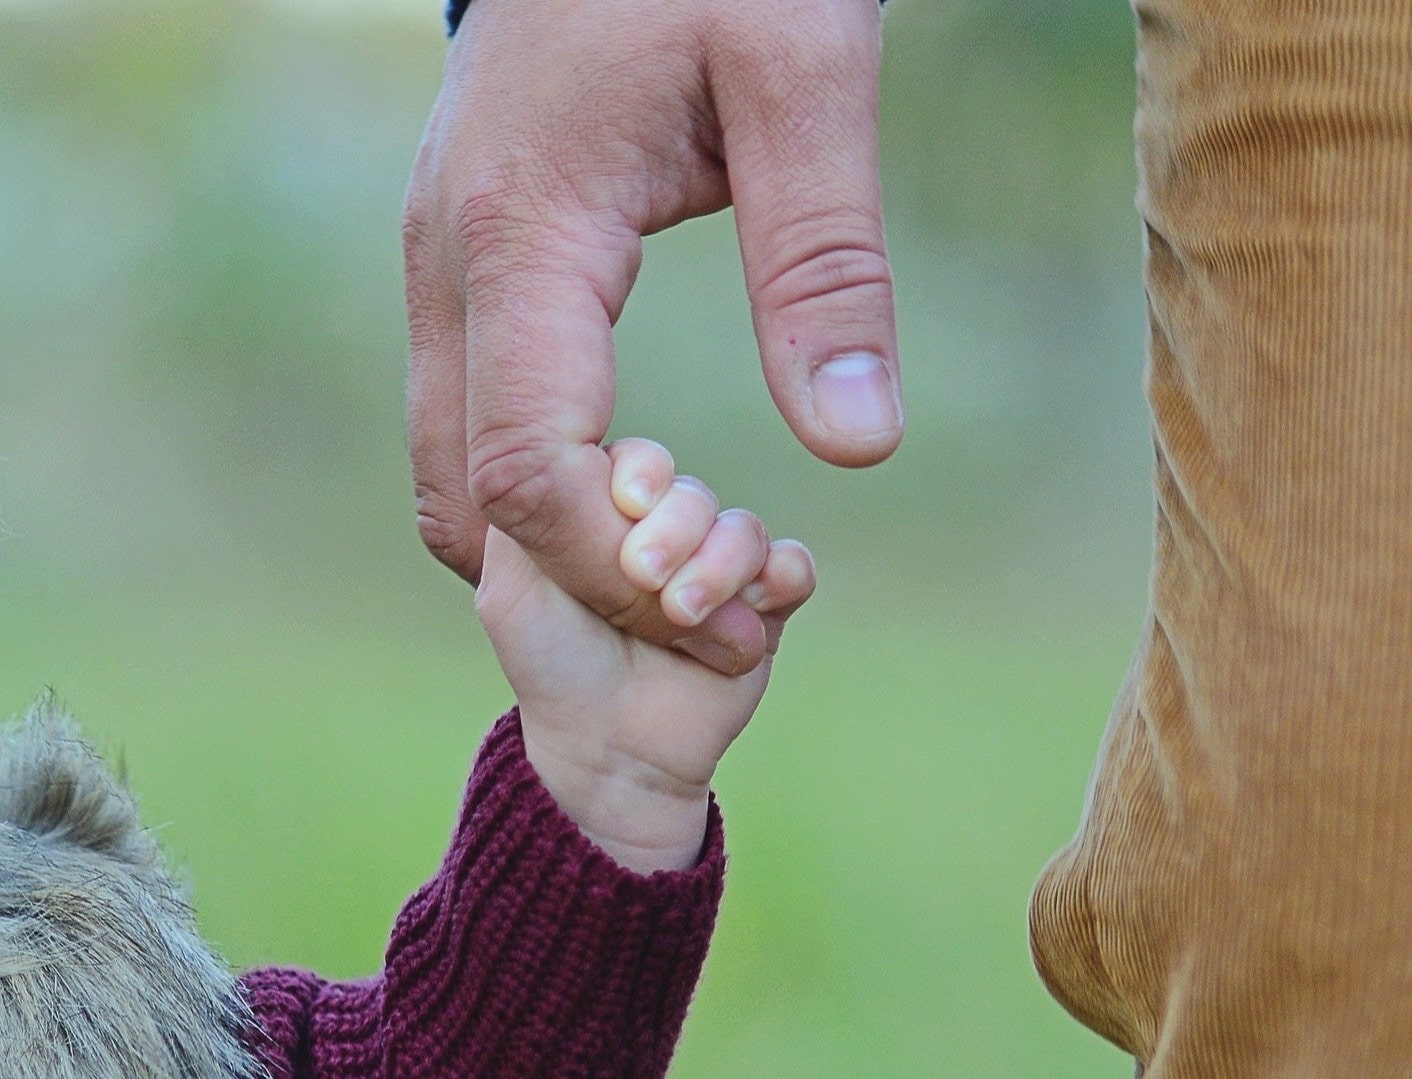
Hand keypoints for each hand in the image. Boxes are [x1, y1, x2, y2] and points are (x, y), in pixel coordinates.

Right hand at [405, 0, 898, 676]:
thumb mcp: (804, 81)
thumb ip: (826, 263)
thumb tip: (856, 445)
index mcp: (522, 235)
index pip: (530, 472)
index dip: (623, 574)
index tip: (738, 614)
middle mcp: (449, 267)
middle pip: (469, 501)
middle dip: (586, 590)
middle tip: (722, 621)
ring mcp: (441, 267)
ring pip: (453, 474)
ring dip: (556, 554)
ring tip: (694, 573)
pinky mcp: (467, 267)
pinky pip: (472, 423)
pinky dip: (540, 498)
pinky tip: (645, 508)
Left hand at [476, 438, 816, 873]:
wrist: (608, 752)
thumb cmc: (552, 667)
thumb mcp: (510, 587)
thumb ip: (523, 512)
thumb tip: (559, 447)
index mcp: (611, 519)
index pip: (640, 461)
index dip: (640, 475)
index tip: (626, 505)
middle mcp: (671, 536)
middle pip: (694, 493)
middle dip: (676, 529)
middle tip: (645, 577)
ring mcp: (722, 572)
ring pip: (744, 528)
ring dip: (719, 566)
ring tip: (684, 614)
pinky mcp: (767, 611)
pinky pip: (794, 567)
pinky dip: (780, 577)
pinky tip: (753, 608)